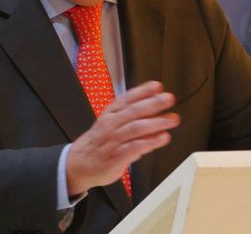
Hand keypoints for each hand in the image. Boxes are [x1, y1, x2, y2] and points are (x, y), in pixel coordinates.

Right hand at [65, 81, 179, 195]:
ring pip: (136, 128)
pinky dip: (150, 142)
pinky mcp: (116, 156)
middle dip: (153, 103)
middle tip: (169, 98)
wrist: (77, 164)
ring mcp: (113, 140)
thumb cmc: (98, 144)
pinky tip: (163, 138)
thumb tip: (155, 117)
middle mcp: (110, 124)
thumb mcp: (109, 126)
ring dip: (156, 122)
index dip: (142, 91)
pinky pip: (135, 147)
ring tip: (172, 119)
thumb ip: (131, 121)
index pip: (126, 99)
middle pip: (133, 111)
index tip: (157, 86)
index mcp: (109, 114)